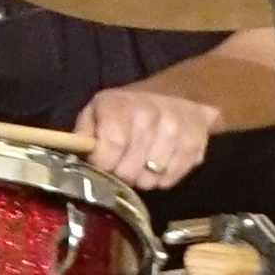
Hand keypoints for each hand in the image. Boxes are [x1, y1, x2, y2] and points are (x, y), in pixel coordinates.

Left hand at [77, 83, 217, 191]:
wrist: (179, 95)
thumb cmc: (129, 107)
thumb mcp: (98, 109)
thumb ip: (85, 131)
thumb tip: (80, 153)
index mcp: (122, 105)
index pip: (111, 146)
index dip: (102, 163)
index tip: (101, 163)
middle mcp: (151, 116)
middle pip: (129, 169)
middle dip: (120, 173)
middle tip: (120, 165)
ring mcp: (177, 132)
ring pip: (150, 178)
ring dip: (141, 177)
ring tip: (139, 163)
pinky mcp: (194, 147)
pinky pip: (170, 179)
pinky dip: (160, 179)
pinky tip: (156, 165)